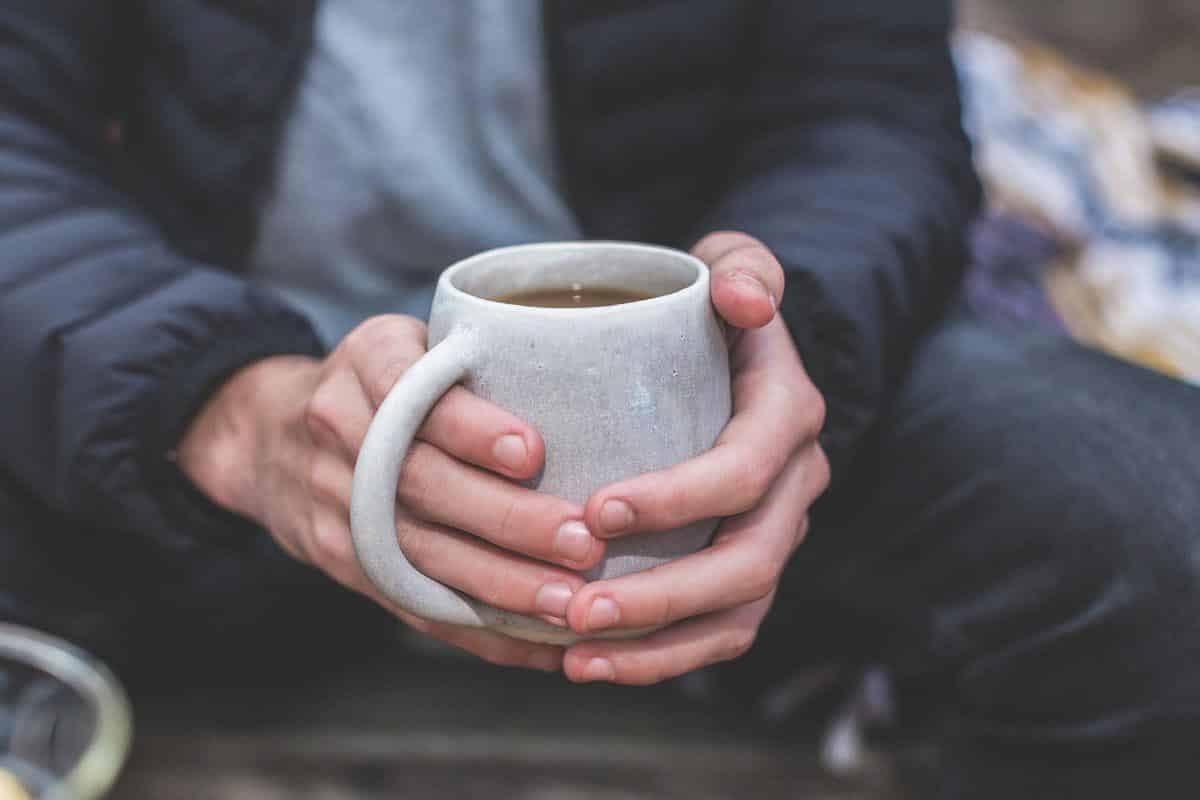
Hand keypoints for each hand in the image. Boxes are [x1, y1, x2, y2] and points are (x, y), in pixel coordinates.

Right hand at [176, 315, 607, 671]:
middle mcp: (341, 431)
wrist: (269, 436)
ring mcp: (334, 502)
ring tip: (567, 601)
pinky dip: (476, 630)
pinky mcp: (343, 559)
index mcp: (367, 363)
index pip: (416, 395)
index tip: (532, 453)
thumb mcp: (408, 343)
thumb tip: (579, 391)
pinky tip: (533, 643)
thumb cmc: (377, 382)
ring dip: (499, 585)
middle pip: (423, 484)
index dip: (472, 429)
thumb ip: (471, 362)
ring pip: (419, 553)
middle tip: (579, 542)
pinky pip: (411, 601)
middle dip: (507, 519)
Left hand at [560, 232, 829, 684]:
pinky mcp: (749, 571)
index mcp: (789, 417)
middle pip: (746, 562)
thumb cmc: (716, 310)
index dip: (679, 499)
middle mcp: (794, 486)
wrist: (738, 357)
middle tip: (576, 607)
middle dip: (661, 594)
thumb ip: (742, 268)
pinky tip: (587, 665)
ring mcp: (775, 535)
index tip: (596, 509)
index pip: (744, 470)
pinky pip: (719, 633)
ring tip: (573, 654)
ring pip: (735, 613)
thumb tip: (745, 301)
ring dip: (656, 644)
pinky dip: (660, 659)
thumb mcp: (734, 265)